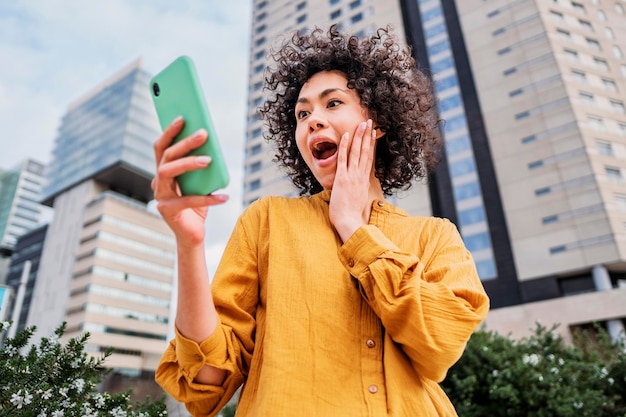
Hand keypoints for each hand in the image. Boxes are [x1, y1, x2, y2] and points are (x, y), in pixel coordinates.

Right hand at [152, 117, 227, 245]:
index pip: (161, 147)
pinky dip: (208, 198)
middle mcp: (157, 182)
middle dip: (184, 142)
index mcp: (163, 172)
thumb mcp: (200, 182)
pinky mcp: (168, 211)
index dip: (169, 131)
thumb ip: (200, 165)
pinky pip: (188, 201)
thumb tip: (211, 144)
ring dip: (188, 163)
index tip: (182, 117)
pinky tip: (224, 197)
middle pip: (166, 156)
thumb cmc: (197, 206)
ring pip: (168, 172)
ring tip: (209, 160)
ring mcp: (160, 197)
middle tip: (203, 133)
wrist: (192, 235)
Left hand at [329, 119, 376, 241]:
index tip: (373, 134)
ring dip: (359, 137)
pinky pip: (343, 159)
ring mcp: (352, 176)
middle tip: (370, 122)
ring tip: (362, 124)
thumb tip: (360, 186)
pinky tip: (345, 135)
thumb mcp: (359, 199)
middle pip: (365, 152)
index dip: (371, 144)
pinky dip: (344, 147)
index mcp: (365, 180)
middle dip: (367, 136)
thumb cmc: (352, 215)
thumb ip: (359, 189)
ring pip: (357, 153)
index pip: (369, 158)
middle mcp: (360, 176)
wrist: (349, 222)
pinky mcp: (342, 179)